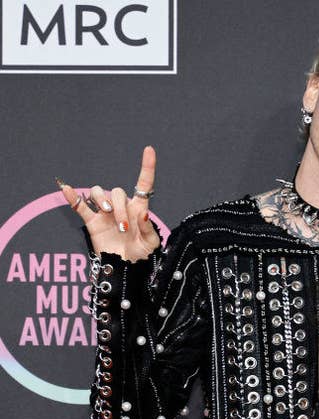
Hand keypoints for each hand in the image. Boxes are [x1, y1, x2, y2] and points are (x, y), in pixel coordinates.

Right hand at [59, 146, 160, 261]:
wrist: (125, 267)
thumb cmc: (141, 253)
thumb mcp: (151, 243)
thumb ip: (149, 228)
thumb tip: (144, 213)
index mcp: (139, 208)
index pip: (143, 183)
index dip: (147, 167)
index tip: (149, 150)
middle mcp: (121, 206)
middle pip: (116, 192)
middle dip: (120, 207)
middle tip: (123, 227)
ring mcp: (105, 212)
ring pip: (99, 193)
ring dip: (103, 202)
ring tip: (109, 216)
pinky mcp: (92, 221)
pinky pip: (79, 205)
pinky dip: (72, 197)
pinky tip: (66, 189)